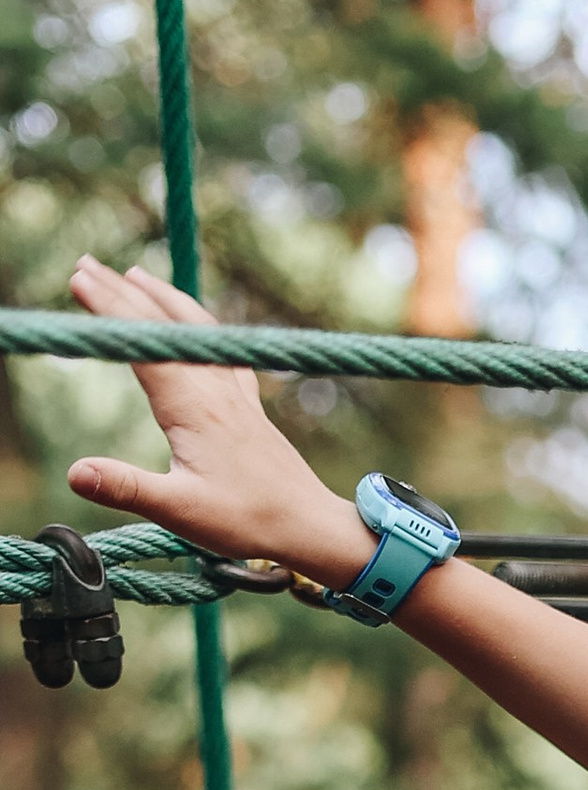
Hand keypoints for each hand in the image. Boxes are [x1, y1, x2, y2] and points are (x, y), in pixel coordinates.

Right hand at [61, 259, 370, 583]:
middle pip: (163, 326)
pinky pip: (222, 349)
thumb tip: (74, 474)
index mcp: (192, 405)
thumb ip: (126, 488)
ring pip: (196, 329)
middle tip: (84, 263)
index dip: (108, 308)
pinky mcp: (250, 406)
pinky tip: (197, 324)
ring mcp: (235, 393)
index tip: (78, 277)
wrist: (311, 526)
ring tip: (135, 275)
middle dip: (121, 292)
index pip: (142, 344)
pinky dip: (200, 325)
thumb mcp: (180, 510)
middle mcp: (214, 388)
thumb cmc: (248, 521)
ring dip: (163, 299)